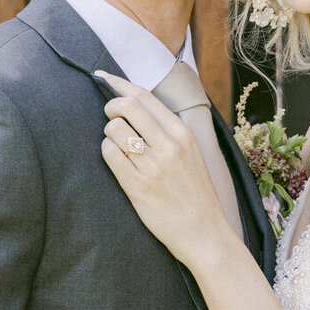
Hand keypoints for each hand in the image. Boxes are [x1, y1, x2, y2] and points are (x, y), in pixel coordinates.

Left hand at [97, 73, 236, 269]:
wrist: (204, 232)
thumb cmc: (194, 193)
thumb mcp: (191, 153)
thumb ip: (167, 130)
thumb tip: (135, 103)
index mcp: (183, 133)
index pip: (144, 96)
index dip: (120, 84)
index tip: (105, 77)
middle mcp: (169, 145)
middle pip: (127, 105)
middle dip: (111, 105)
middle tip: (110, 115)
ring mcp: (153, 165)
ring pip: (114, 129)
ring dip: (109, 132)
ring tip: (118, 144)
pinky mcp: (138, 185)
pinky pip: (110, 154)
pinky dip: (107, 152)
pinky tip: (117, 160)